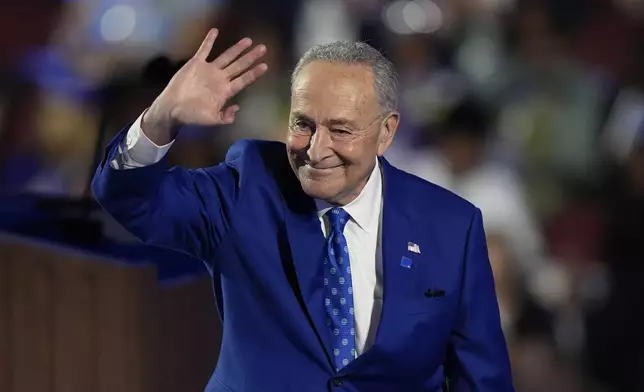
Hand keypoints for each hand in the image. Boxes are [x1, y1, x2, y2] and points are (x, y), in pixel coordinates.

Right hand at [143, 28, 267, 142]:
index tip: (265, 66)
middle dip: (251, 57)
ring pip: (226, 57)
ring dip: (237, 49)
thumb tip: (237, 108)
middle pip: (239, 66)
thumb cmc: (192, 116)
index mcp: (225, 91)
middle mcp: (220, 79)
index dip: (254, 73)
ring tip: (248, 40)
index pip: (243, 80)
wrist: (173, 109)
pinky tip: (215, 31)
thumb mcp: (211, 120)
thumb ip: (225, 116)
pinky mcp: (196, 64)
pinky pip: (204, 50)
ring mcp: (209, 70)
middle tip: (263, 48)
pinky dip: (209, 41)